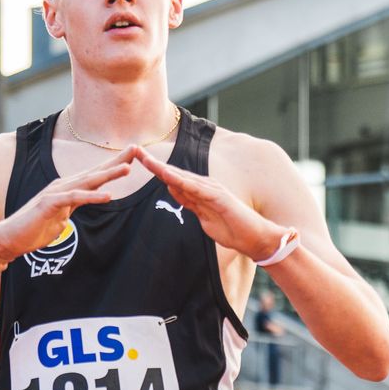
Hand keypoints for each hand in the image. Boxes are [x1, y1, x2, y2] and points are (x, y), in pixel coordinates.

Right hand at [0, 153, 137, 267]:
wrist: (9, 238)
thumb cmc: (33, 230)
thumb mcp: (60, 218)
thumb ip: (71, 209)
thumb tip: (78, 209)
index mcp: (68, 189)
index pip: (95, 175)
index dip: (114, 165)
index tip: (134, 158)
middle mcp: (63, 186)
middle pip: (95, 172)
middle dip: (117, 161)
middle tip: (137, 150)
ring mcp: (56, 193)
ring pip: (87, 182)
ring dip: (108, 174)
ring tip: (128, 169)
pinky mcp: (50, 204)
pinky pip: (75, 199)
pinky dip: (92, 197)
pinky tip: (108, 196)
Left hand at [131, 146, 284, 261]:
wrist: (254, 237)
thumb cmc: (231, 229)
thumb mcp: (202, 216)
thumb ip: (189, 202)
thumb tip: (172, 189)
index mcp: (200, 191)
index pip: (173, 178)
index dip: (155, 169)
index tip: (138, 161)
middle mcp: (205, 186)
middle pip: (174, 173)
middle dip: (154, 163)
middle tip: (135, 151)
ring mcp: (212, 190)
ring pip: (183, 177)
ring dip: (163, 169)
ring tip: (146, 159)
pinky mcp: (219, 197)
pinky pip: (196, 189)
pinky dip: (181, 182)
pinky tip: (168, 176)